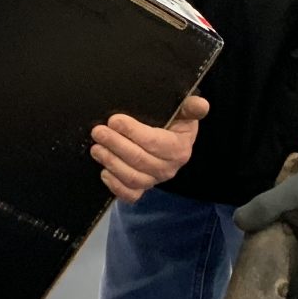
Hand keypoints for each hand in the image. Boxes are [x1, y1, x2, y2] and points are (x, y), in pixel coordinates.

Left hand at [92, 95, 207, 202]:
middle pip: (139, 160)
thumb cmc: (174, 124)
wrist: (171, 143)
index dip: (132, 131)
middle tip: (98, 132)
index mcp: (179, 148)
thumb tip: (201, 104)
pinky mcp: (143, 189)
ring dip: (111, 163)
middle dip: (115, 145)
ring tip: (96, 148)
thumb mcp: (184, 113)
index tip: (114, 120)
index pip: (154, 141)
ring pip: (132, 177)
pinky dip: (116, 186)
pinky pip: (130, 194)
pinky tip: (104, 173)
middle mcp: (169, 168)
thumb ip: (191, 107)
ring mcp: (155, 180)